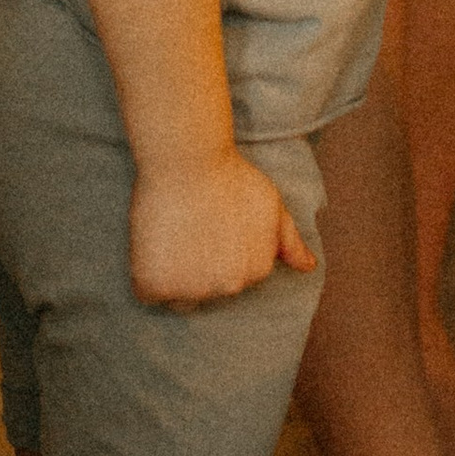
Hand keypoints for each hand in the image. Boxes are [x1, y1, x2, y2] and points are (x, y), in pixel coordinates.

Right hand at [129, 153, 317, 308]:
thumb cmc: (230, 175)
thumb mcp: (271, 205)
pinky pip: (147, 293)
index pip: (232, 277)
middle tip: (189, 227)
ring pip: (178, 295)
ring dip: (172, 273)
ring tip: (172, 233)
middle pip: (207, 290)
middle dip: (197, 267)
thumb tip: (308, 268)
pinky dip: (146, 275)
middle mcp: (229, 287)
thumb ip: (289, 241)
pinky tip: (153, 245)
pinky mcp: (156, 285)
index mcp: (257, 271)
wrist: (189, 160)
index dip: (216, 253)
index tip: (208, 226)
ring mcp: (193, 289)